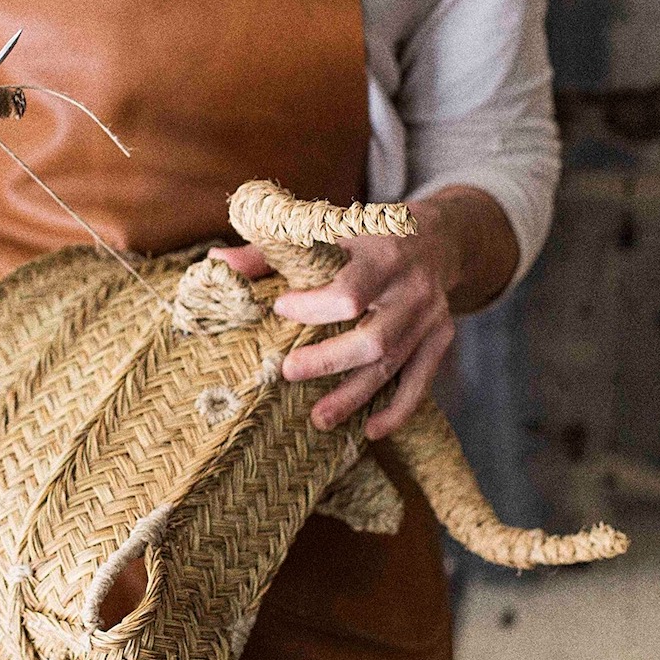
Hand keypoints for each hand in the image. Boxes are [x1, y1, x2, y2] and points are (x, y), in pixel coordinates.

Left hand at [208, 218, 457, 440]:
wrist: (440, 237)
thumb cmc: (369, 234)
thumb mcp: (327, 228)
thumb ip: (271, 250)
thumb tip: (217, 263)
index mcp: (382, 254)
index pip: (349, 292)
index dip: (312, 306)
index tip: (280, 308)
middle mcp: (411, 289)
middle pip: (374, 338)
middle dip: (329, 361)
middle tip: (288, 372)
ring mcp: (430, 317)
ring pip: (392, 364)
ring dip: (355, 396)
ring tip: (320, 419)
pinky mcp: (441, 338)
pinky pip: (421, 381)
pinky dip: (398, 409)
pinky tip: (372, 430)